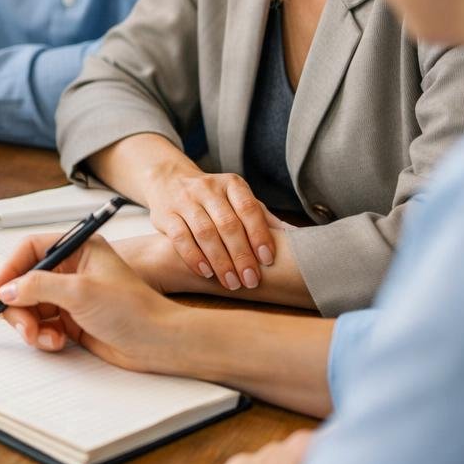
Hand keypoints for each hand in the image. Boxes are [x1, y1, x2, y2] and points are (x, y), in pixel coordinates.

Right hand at [0, 235, 186, 372]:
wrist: (159, 343)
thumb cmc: (135, 310)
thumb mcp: (81, 292)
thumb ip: (38, 286)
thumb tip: (7, 289)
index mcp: (78, 248)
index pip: (30, 251)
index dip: (8, 270)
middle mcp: (72, 269)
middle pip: (24, 282)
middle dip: (19, 307)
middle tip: (23, 326)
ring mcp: (70, 295)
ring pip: (29, 306)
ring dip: (30, 325)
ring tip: (44, 338)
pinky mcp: (71, 318)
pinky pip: (41, 324)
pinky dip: (42, 335)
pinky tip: (57, 342)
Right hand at [144, 165, 278, 292]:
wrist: (168, 181)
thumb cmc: (213, 198)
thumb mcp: (239, 199)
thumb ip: (263, 217)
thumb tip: (299, 236)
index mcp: (232, 184)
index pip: (249, 209)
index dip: (259, 235)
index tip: (268, 260)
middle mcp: (208, 189)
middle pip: (228, 224)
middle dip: (241, 255)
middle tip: (251, 280)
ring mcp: (184, 201)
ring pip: (204, 233)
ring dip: (220, 261)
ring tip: (231, 282)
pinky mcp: (165, 214)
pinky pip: (180, 237)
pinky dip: (194, 257)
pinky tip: (206, 272)